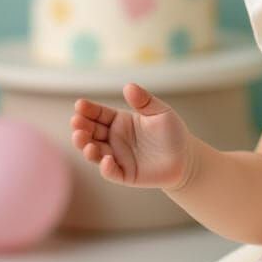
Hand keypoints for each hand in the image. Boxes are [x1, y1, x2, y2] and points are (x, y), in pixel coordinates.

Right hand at [70, 82, 194, 189]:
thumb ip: (144, 101)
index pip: (99, 114)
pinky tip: (107, 159)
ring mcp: (117, 157)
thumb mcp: (160, 112)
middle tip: (76, 122)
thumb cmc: (171, 132)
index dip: (88, 110)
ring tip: (84, 140)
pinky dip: (106, 167)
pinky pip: (111, 172)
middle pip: (91, 133)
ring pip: (95, 153)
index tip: (79, 105)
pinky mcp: (124, 174)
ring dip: (87, 146)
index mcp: (119, 121)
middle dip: (81, 128)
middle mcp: (113, 139)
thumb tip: (128, 86)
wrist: (185, 157)